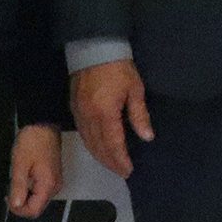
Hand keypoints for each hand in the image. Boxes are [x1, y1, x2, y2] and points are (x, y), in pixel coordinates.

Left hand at [6, 124, 62, 217]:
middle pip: (37, 207)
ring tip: (15, 182)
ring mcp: (55, 181)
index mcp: (48, 184)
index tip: (8, 200)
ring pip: (38, 200)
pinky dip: (30, 189)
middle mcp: (55, 186)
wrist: (44, 125)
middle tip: (9, 191)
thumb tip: (16, 204)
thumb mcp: (20, 164)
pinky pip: (40, 190)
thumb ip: (18, 187)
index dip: (18, 210)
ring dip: (25, 196)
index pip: (33, 210)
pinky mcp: (53, 176)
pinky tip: (23, 178)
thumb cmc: (33, 140)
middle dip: (21, 203)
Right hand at [70, 59, 152, 178]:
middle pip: (98, 147)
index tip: (128, 170)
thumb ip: (139, 115)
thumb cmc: (119, 68)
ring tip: (111, 164)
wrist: (94, 48)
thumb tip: (147, 137)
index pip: (113, 144)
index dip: (120, 160)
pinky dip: (90, 144)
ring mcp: (79, 113)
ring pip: (88, 142)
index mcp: (105, 112)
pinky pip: (81, 132)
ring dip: (99, 156)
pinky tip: (98, 148)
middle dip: (110, 162)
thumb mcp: (135, 90)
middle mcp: (89, 116)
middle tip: (121, 172)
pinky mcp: (74, 107)